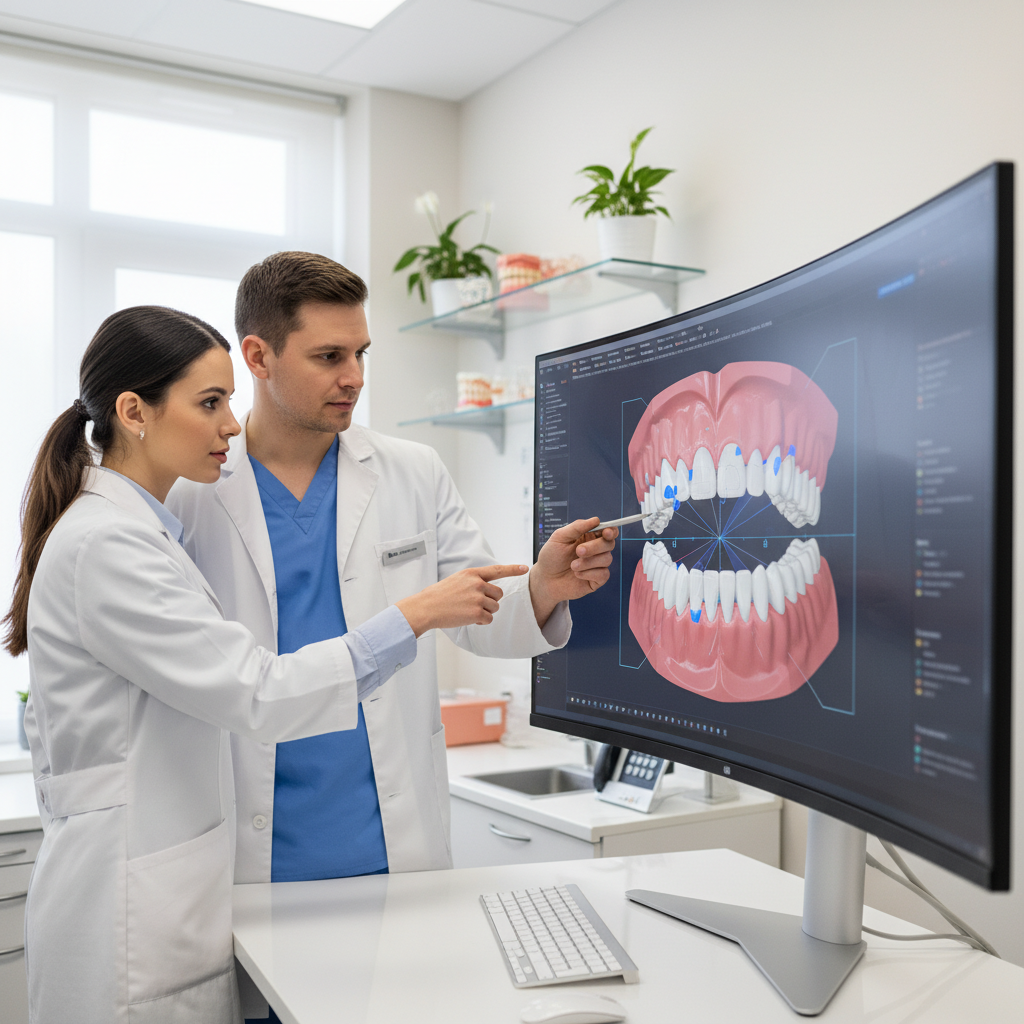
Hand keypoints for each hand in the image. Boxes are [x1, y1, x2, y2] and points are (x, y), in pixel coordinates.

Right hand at [396, 564, 528, 637]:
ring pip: (494, 607)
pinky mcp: (476, 612)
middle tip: (475, 604)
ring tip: (468, 611)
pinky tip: (468, 619)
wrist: (426, 608)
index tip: (525, 568)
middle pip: (498, 594)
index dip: (513, 569)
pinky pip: (489, 619)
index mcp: (472, 574)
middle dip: (491, 601)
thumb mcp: (456, 580)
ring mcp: (477, 598)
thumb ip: (473, 581)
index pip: (497, 570)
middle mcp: (477, 584)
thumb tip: (487, 589)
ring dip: (485, 612)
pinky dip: (481, 622)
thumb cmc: (438, 596)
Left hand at [529, 517, 618, 626]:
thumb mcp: (559, 537)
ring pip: (607, 559)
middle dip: (595, 547)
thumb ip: (577, 527)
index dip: (611, 531)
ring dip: (588, 562)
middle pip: (609, 544)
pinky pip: (604, 574)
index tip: (606, 532)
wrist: (545, 579)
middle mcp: (595, 550)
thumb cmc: (551, 558)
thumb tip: (596, 520)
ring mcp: (597, 565)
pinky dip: (589, 573)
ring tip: (572, 566)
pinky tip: (577, 574)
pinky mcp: (597, 580)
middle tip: (578, 551)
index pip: (608, 531)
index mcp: (588, 537)